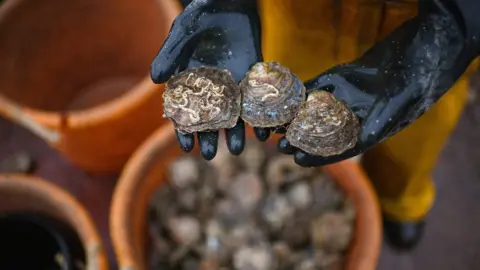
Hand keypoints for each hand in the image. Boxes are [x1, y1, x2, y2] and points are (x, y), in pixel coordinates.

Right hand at [151, 0, 264, 159]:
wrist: (232, 1)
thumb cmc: (202, 14)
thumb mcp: (183, 32)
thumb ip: (170, 54)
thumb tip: (155, 79)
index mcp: (189, 80)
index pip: (184, 110)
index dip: (184, 130)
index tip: (187, 148)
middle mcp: (210, 86)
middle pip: (208, 118)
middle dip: (209, 137)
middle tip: (212, 156)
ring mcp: (232, 83)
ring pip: (232, 114)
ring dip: (234, 132)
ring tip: (237, 150)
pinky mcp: (251, 77)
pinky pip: (254, 101)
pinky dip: (258, 116)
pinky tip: (262, 131)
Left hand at [277, 2, 479, 166]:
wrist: (413, 58)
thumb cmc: (409, 88)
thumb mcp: (393, 111)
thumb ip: (374, 127)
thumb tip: (358, 144)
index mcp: (363, 131)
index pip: (337, 148)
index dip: (318, 156)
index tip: (297, 160)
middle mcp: (350, 116)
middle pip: (320, 131)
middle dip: (301, 138)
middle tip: (280, 144)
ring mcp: (343, 97)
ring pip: (314, 110)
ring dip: (296, 118)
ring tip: (277, 125)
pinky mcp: (337, 79)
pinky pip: (316, 88)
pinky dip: (302, 93)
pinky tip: (287, 99)